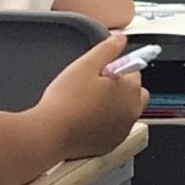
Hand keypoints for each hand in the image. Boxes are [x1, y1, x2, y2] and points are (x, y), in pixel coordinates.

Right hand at [38, 34, 148, 159]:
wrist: (49, 134)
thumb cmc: (65, 101)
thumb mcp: (85, 65)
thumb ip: (107, 49)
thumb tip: (120, 39)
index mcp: (130, 90)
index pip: (133, 70)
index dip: (114, 67)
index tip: (100, 70)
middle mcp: (131, 111)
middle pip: (134, 92)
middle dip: (120, 87)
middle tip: (95, 86)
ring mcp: (122, 130)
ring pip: (124, 111)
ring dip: (114, 105)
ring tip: (87, 103)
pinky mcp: (110, 144)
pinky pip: (114, 128)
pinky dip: (106, 123)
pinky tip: (85, 119)